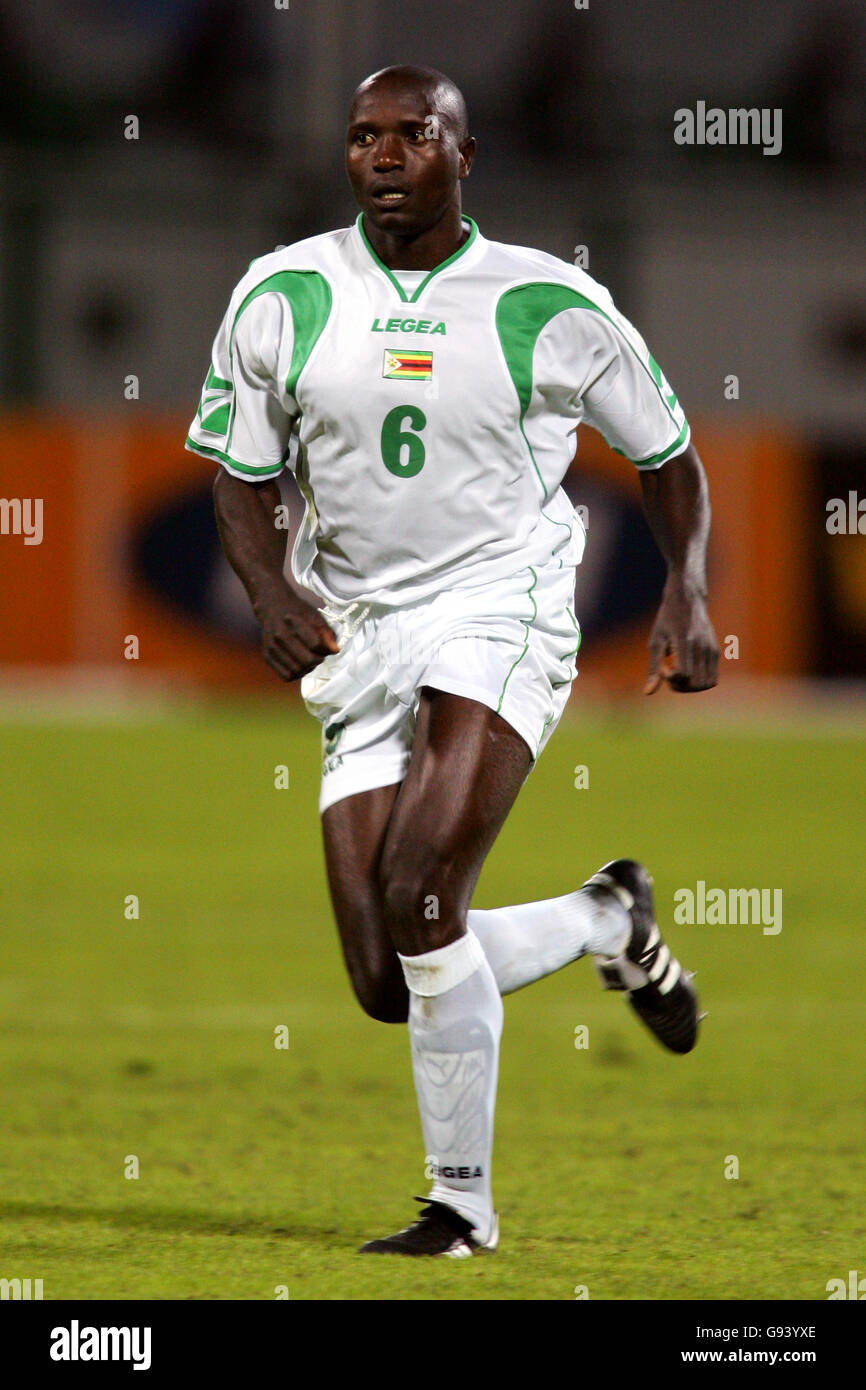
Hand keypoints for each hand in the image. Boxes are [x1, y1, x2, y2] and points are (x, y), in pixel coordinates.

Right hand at [254, 583, 338, 681]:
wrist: (273, 607)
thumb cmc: (298, 612)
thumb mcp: (315, 616)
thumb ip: (327, 633)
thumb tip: (335, 651)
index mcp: (294, 622)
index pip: (316, 645)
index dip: (325, 649)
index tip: (324, 646)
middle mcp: (280, 635)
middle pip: (307, 661)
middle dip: (318, 660)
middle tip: (317, 655)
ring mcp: (272, 646)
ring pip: (297, 671)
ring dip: (308, 668)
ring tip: (308, 659)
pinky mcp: (267, 655)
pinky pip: (286, 675)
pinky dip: (297, 674)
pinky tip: (299, 665)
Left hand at [643, 574, 718, 694]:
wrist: (688, 599)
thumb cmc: (667, 620)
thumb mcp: (656, 641)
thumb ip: (654, 668)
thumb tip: (648, 693)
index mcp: (685, 641)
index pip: (683, 674)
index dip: (670, 678)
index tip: (663, 666)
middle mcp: (701, 646)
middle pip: (695, 684)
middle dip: (680, 686)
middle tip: (670, 674)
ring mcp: (711, 649)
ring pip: (707, 684)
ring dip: (691, 686)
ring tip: (680, 674)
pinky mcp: (716, 652)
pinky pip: (712, 678)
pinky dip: (700, 681)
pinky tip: (689, 670)